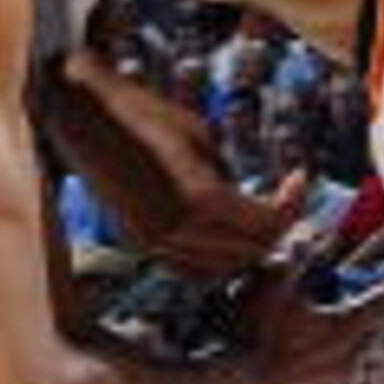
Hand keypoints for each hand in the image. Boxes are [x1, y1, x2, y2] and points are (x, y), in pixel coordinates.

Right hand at [44, 42, 309, 279]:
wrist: (84, 117)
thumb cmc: (144, 115)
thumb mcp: (201, 136)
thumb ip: (228, 176)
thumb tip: (250, 201)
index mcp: (200, 197)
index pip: (266, 223)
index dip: (292, 203)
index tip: (299, 179)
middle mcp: (178, 228)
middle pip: (249, 251)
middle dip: (275, 228)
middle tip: (285, 200)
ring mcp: (154, 240)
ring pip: (221, 268)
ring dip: (246, 250)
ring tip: (258, 222)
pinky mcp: (137, 242)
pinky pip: (188, 267)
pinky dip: (214, 260)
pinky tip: (223, 237)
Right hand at [228, 263, 383, 383]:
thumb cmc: (248, 336)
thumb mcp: (267, 285)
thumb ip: (293, 258)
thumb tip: (309, 233)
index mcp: (340, 329)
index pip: (381, 303)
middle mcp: (344, 365)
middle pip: (364, 341)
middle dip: (361, 328)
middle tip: (347, 320)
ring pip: (338, 374)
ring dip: (326, 361)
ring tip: (294, 354)